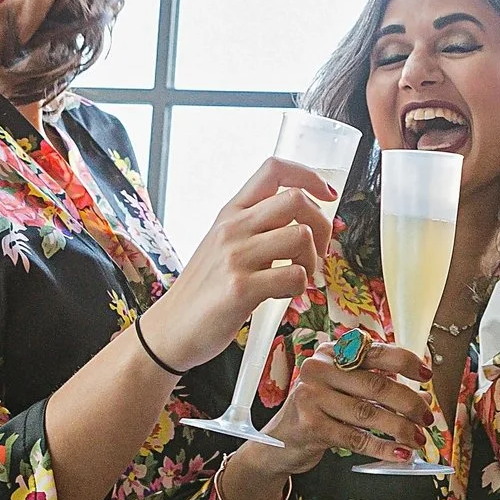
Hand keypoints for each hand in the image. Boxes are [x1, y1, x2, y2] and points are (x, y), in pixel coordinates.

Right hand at [142, 158, 335, 369]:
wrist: (171, 329)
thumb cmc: (205, 289)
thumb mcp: (223, 245)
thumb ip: (256, 227)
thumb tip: (305, 218)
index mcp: (230, 213)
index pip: (273, 170)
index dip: (310, 176)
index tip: (328, 196)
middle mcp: (232, 228)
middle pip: (296, 199)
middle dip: (322, 225)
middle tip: (318, 251)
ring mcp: (235, 257)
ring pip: (300, 236)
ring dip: (312, 260)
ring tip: (300, 275)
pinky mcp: (241, 288)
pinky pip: (294, 276)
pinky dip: (300, 287)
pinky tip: (284, 294)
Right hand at [255, 338, 435, 470]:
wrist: (277, 443)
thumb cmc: (316, 413)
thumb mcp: (342, 391)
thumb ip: (375, 387)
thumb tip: (420, 397)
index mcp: (331, 353)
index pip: (375, 352)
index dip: (405, 362)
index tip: (426, 375)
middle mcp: (319, 369)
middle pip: (376, 385)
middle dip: (409, 403)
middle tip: (426, 418)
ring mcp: (311, 397)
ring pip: (369, 413)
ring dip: (400, 428)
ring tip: (417, 438)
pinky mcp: (311, 426)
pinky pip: (357, 438)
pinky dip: (383, 447)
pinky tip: (399, 453)